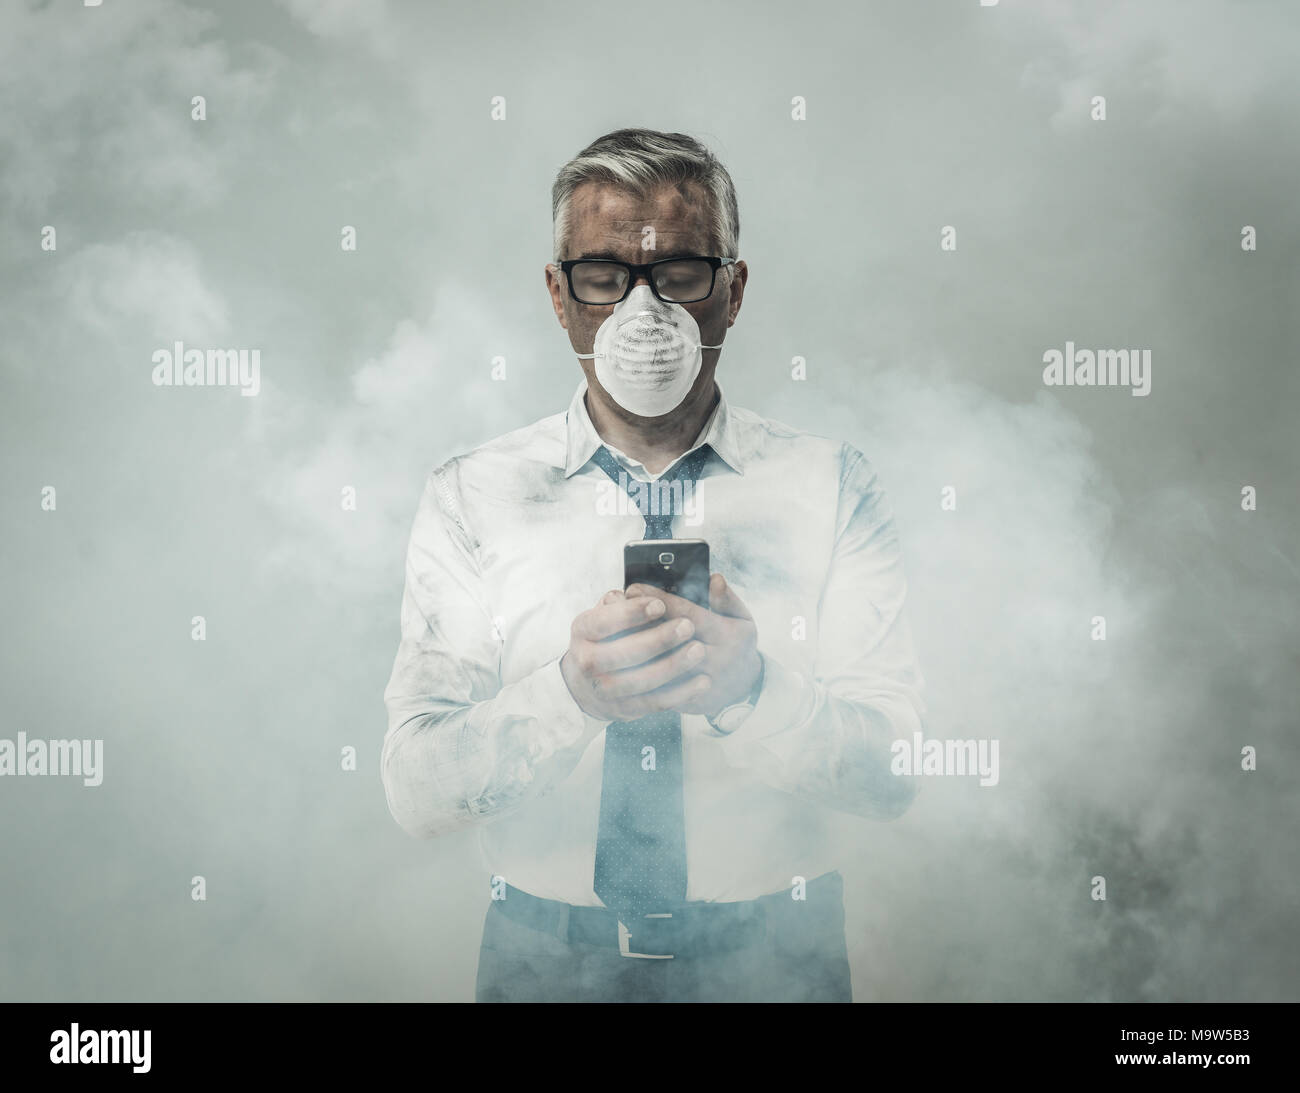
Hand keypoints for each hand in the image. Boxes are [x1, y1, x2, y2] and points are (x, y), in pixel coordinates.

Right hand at [560, 588, 712, 721]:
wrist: (585, 683)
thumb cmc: (603, 638)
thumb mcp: (603, 614)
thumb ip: (619, 603)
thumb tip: (632, 594)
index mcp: (582, 630)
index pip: (604, 621)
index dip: (632, 613)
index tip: (659, 604)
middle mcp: (587, 662)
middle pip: (625, 653)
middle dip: (659, 639)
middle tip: (687, 626)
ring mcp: (603, 690)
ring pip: (641, 681)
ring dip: (673, 666)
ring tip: (698, 650)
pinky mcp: (623, 710)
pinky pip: (654, 703)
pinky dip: (680, 693)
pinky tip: (701, 681)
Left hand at [624, 573, 760, 718]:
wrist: (743, 689)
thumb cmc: (737, 644)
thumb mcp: (741, 618)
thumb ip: (726, 599)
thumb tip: (713, 578)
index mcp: (727, 635)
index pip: (688, 613)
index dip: (659, 600)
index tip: (633, 588)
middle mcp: (716, 660)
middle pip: (670, 640)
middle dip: (640, 622)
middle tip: (615, 607)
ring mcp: (702, 683)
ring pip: (661, 666)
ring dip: (635, 649)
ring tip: (612, 632)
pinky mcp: (690, 702)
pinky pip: (660, 689)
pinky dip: (640, 674)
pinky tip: (621, 659)